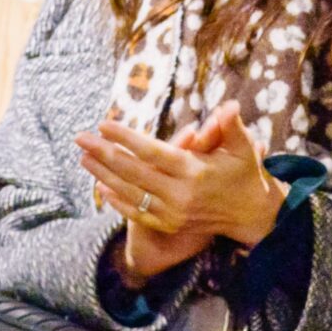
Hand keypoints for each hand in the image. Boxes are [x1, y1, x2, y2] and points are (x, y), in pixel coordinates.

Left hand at [78, 104, 286, 284]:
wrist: (250, 213)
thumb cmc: (244, 172)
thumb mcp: (243, 146)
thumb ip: (231, 126)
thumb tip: (229, 106)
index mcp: (195, 170)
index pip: (153, 152)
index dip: (126, 138)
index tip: (104, 125)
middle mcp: (180, 193)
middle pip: (133, 172)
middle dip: (104, 153)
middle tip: (81, 138)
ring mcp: (172, 212)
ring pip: (130, 192)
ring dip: (103, 175)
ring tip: (84, 158)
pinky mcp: (169, 224)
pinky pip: (136, 212)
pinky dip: (117, 201)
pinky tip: (101, 187)